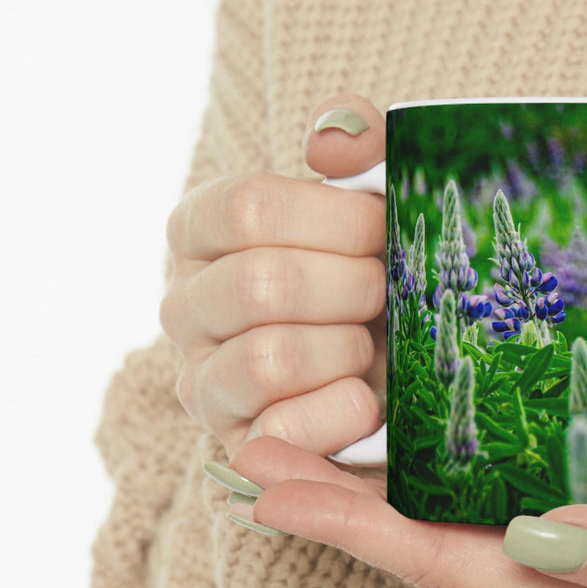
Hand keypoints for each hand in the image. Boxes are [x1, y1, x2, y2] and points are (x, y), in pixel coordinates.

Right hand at [160, 95, 387, 458]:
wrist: (401, 361)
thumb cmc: (380, 267)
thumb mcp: (378, 193)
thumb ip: (360, 142)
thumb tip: (331, 143)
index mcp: (202, 230)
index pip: (248, 208)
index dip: (337, 221)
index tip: (382, 230)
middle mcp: (184, 305)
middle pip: (263, 285)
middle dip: (354, 288)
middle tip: (386, 292)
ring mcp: (202, 381)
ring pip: (270, 359)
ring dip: (348, 349)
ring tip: (370, 344)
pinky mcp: (238, 446)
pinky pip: (284, 431)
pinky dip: (345, 410)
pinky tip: (368, 397)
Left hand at [226, 435, 586, 587]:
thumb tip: (544, 540)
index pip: (448, 565)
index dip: (357, 530)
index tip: (273, 489)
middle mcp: (567, 575)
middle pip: (429, 545)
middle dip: (336, 507)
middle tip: (251, 455)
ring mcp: (579, 542)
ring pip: (452, 519)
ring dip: (372, 486)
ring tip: (300, 441)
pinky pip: (496, 491)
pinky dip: (436, 466)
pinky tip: (408, 432)